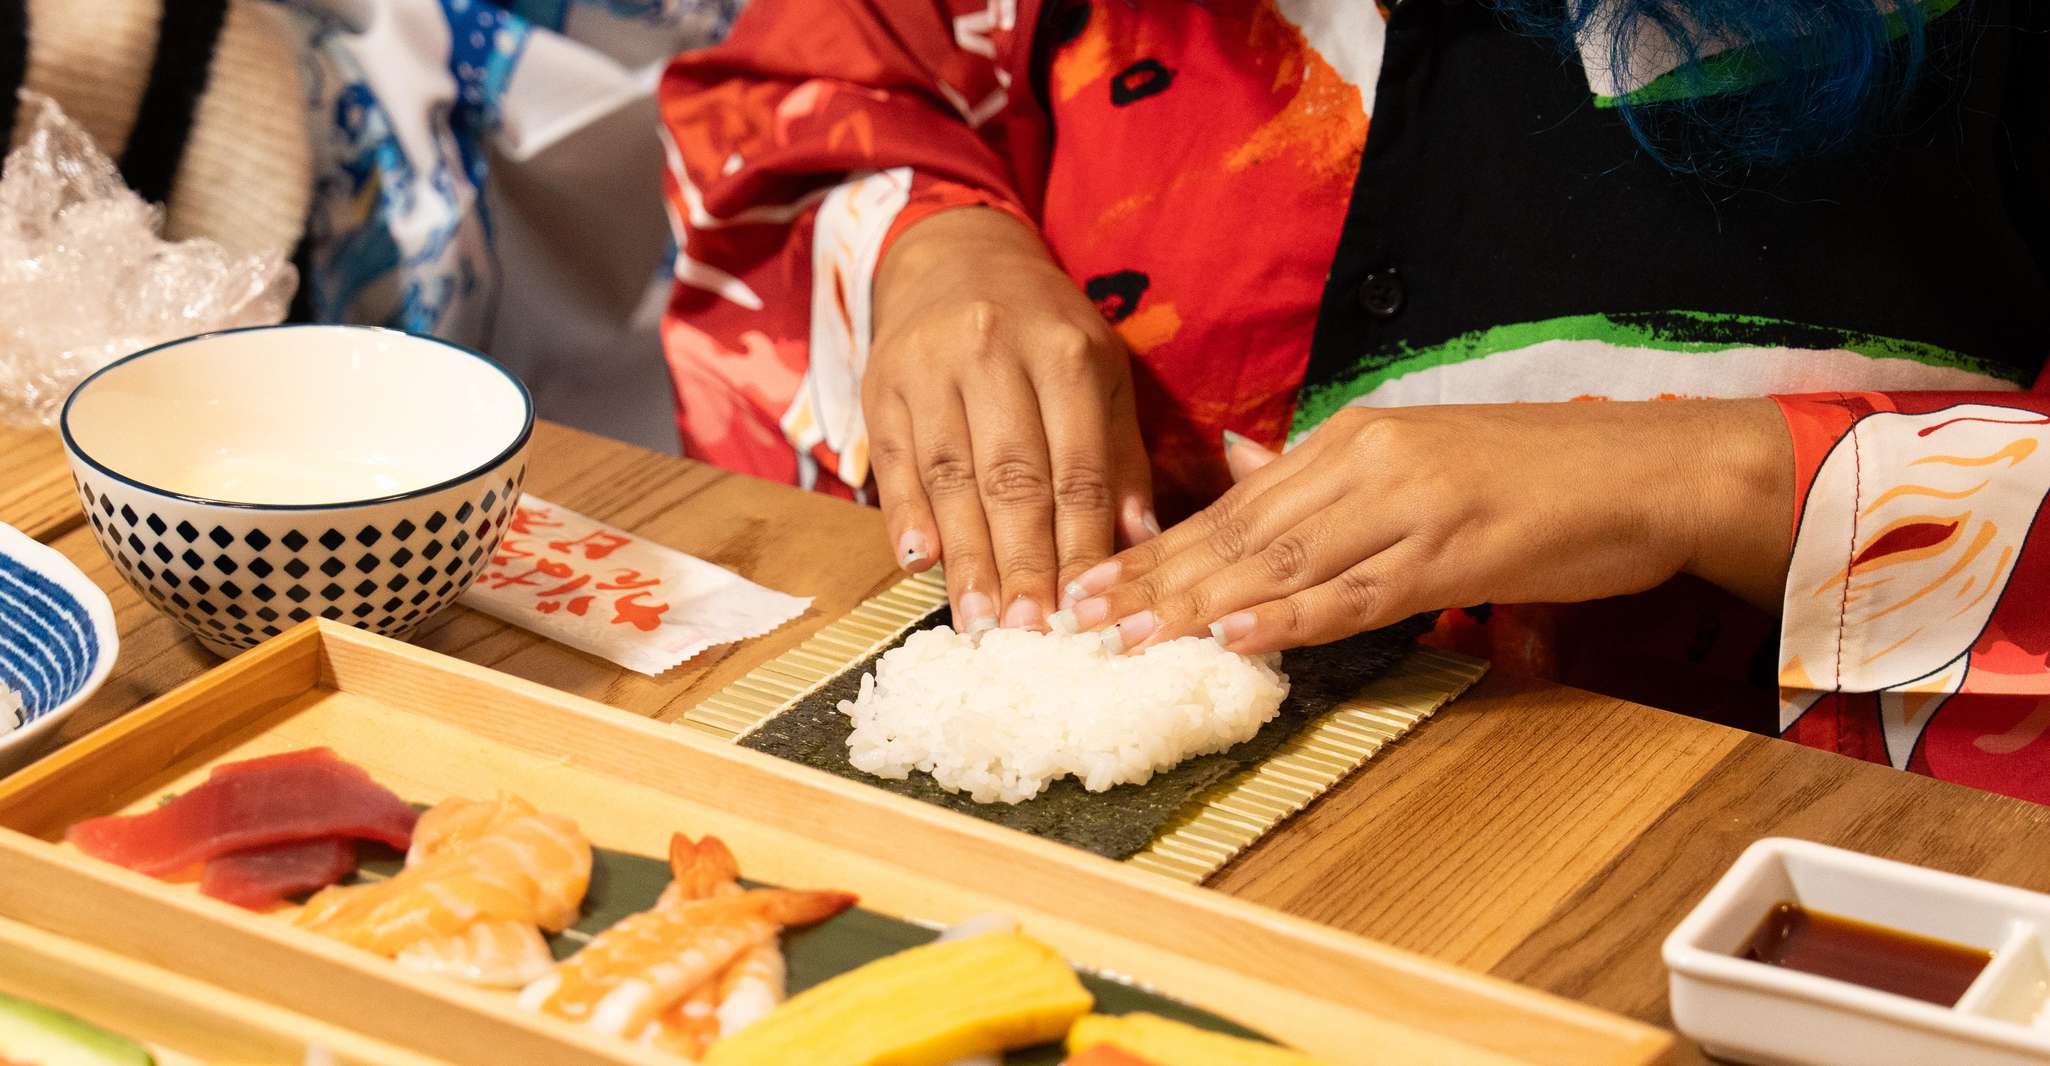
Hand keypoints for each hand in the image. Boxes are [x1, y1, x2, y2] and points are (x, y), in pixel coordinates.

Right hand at [865, 208, 1155, 631]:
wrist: (956, 258)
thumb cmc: (1045, 331)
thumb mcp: (1101, 375)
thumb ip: (1120, 458)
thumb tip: (1141, 544)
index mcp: (1064, 351)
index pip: (1077, 467)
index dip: (1080, 544)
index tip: (1085, 610)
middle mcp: (993, 352)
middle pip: (1011, 477)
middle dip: (1022, 562)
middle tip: (1030, 631)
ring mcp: (929, 368)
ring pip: (950, 478)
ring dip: (965, 558)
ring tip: (979, 621)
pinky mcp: (880, 384)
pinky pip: (895, 463)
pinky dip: (905, 518)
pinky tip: (919, 565)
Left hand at [1052, 399, 1792, 653]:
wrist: (1651, 469)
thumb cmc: (1539, 474)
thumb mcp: (1418, 456)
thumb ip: (1324, 471)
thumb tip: (1239, 466)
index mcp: (1355, 440)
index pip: (1236, 504)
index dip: (1159, 546)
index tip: (1095, 582)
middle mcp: (1369, 462)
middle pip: (1241, 531)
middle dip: (1154, 578)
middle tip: (1080, 617)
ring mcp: (1411, 504)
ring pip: (1284, 560)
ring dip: (1199, 601)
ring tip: (1130, 636)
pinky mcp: (1457, 549)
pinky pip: (1358, 591)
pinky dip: (1292, 615)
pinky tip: (1237, 635)